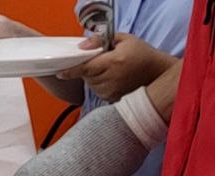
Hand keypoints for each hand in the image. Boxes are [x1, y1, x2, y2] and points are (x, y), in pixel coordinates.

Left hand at [59, 34, 177, 101]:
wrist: (155, 71)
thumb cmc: (139, 53)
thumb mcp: (122, 39)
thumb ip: (99, 41)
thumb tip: (81, 47)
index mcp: (114, 62)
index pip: (86, 68)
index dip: (71, 71)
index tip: (59, 73)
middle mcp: (112, 78)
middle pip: (87, 76)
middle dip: (87, 69)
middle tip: (100, 62)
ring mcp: (112, 90)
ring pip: (90, 84)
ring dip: (93, 77)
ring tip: (108, 70)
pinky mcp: (113, 98)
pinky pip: (97, 91)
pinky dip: (99, 85)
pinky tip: (110, 78)